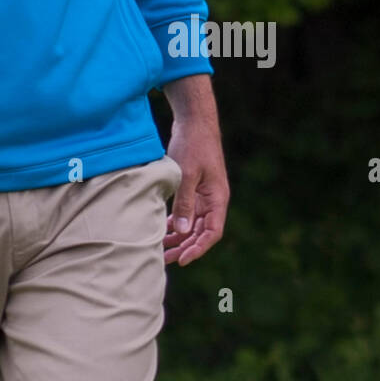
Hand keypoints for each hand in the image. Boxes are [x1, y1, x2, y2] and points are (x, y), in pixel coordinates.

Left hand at [163, 116, 229, 266]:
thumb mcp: (187, 174)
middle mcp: (213, 200)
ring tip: (161, 249)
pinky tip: (163, 228)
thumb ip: (185, 203)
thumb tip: (182, 232)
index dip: (198, 248)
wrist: (194, 120)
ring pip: (193, 223)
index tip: (183, 260)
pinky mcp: (194, 187)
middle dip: (185, 247)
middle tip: (165, 259)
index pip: (212, 233)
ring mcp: (204, 194)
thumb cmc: (193, 144)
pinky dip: (176, 221)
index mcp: (217, 198)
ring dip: (179, 236)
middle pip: (201, 232)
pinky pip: (187, 211)